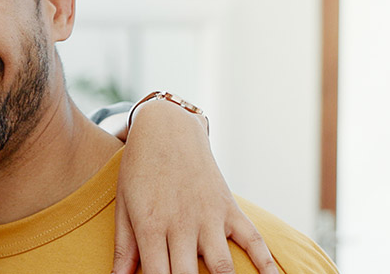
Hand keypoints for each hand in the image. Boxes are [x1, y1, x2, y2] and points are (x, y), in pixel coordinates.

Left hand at [112, 99, 279, 273]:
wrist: (167, 129)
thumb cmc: (139, 170)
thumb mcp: (123, 207)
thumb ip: (124, 248)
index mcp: (151, 227)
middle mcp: (182, 225)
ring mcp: (209, 217)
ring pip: (222, 266)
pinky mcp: (229, 208)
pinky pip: (253, 240)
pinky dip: (266, 263)